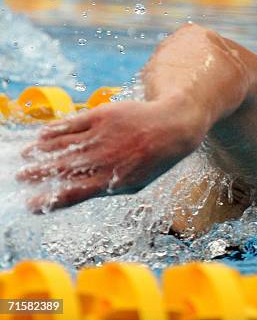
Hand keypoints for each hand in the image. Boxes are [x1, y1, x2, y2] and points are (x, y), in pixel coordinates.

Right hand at [17, 100, 201, 212]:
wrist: (171, 127)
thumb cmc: (152, 160)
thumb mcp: (134, 183)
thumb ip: (105, 188)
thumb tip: (76, 193)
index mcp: (110, 181)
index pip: (72, 195)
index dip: (48, 201)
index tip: (31, 204)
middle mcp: (102, 159)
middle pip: (61, 169)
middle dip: (37, 174)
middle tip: (20, 176)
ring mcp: (100, 136)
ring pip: (61, 145)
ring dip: (40, 151)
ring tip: (26, 155)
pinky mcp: (101, 116)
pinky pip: (70, 125)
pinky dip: (54, 131)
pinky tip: (42, 135)